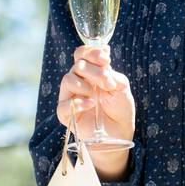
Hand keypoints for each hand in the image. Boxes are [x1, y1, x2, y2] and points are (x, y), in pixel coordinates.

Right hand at [59, 45, 135, 176]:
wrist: (119, 133)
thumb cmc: (121, 108)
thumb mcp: (121, 87)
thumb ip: (110, 73)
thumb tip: (103, 60)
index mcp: (91, 72)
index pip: (82, 54)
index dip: (91, 52)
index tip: (106, 59)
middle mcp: (79, 81)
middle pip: (77, 65)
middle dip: (94, 70)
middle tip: (107, 82)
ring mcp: (71, 97)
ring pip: (67, 80)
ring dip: (85, 85)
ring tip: (97, 97)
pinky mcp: (66, 114)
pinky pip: (63, 104)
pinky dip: (77, 102)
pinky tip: (90, 105)